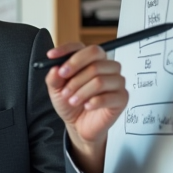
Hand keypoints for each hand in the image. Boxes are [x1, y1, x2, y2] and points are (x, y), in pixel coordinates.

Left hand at [44, 42, 127, 172]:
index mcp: (90, 60)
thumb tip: (55, 69)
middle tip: (65, 89)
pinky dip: (94, 102)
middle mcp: (106, 66)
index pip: (82, 47)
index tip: (51, 57)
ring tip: (73, 101)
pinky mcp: (122, 97)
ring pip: (100, 79)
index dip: (66, 51)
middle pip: (95, 60)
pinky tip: (87, 106)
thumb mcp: (56, 90)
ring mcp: (116, 81)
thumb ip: (54, 78)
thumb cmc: (71, 103)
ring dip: (82, 91)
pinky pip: (110, 96)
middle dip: (75, 76)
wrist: (79, 124)